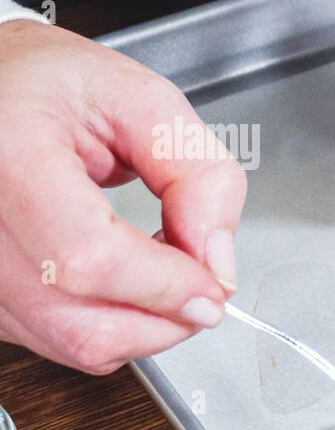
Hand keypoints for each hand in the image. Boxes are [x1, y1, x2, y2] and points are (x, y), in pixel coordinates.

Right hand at [0, 21, 245, 373]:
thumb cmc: (51, 86)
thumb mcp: (144, 101)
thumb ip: (199, 176)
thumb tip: (218, 264)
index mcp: (9, 153)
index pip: (88, 256)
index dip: (166, 285)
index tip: (215, 284)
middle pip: (80, 319)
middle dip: (166, 315)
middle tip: (200, 281)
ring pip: (71, 343)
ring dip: (144, 326)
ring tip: (162, 272)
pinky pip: (56, 341)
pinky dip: (110, 326)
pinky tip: (123, 282)